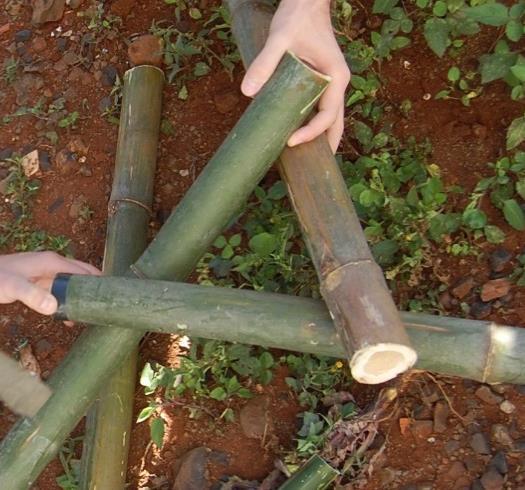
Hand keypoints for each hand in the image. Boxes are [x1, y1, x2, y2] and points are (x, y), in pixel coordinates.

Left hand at [0, 252, 99, 314]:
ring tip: (93, 315)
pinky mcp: (40, 284)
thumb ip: (33, 296)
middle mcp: (54, 265)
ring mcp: (47, 274)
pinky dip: (68, 302)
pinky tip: (71, 317)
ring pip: (73, 285)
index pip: (84, 270)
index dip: (99, 281)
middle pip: (83, 276)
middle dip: (95, 289)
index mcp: (53, 262)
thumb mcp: (13, 287)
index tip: (114, 295)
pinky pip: (61, 292)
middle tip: (108, 307)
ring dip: (82, 297)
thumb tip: (55, 308)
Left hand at [241, 0, 349, 152]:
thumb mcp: (279, 38)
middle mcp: (338, 83)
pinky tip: (303, 132)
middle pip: (337, 122)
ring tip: (312, 158)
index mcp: (336, 77)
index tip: (291, 142)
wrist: (307, 2)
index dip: (312, 133)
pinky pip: (323, 107)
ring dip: (324, 136)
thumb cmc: (298, 17)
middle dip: (328, 145)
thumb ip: (265, 64)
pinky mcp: (323, 79)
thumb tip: (247, 92)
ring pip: (332, 116)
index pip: (328, 115)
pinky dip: (316, 123)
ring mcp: (332, 82)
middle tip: (316, 169)